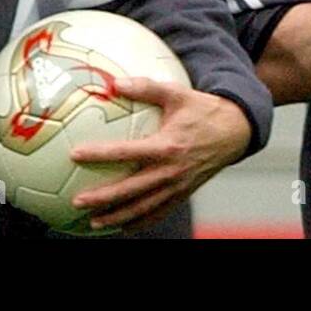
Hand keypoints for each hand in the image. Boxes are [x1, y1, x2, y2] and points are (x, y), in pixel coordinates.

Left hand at [68, 78, 250, 231]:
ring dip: (118, 217)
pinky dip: (140, 222)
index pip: (126, 152)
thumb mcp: (176, 93)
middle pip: (131, 189)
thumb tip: (115, 83)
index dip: (100, 154)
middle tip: (78, 202)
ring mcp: (178, 186)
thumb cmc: (203, 110)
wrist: (235, 132)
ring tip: (94, 223)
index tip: (75, 155)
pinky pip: (159, 212)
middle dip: (103, 198)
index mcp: (167, 146)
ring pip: (144, 207)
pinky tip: (123, 227)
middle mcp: (171, 171)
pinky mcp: (184, 194)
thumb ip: (146, 87)